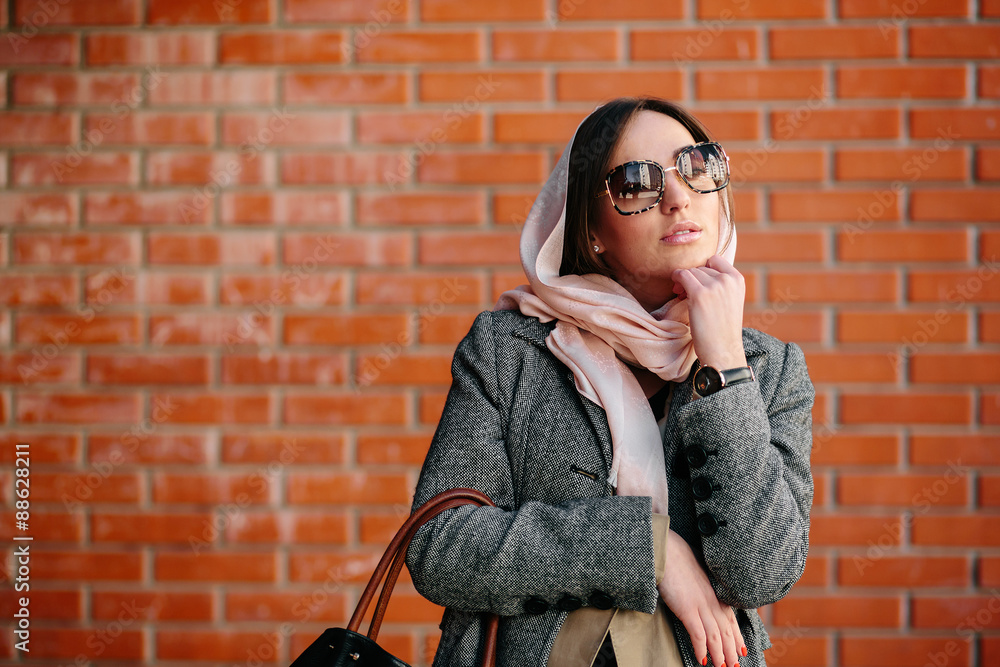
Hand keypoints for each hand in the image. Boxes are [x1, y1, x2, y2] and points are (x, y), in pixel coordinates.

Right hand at [658, 529, 745, 666]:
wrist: (667, 551)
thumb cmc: (678, 558)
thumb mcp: (696, 573)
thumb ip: (702, 587)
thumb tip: (700, 596)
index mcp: (715, 592)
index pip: (731, 619)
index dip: (738, 636)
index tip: (742, 649)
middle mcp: (712, 600)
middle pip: (727, 631)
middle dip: (732, 650)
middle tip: (735, 665)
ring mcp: (701, 605)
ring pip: (716, 636)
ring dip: (720, 654)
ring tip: (722, 666)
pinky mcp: (687, 609)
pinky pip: (698, 635)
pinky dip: (701, 649)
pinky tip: (702, 659)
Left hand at [672, 254, 746, 370]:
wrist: (722, 350)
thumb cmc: (722, 329)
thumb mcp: (730, 300)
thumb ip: (721, 284)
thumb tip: (696, 271)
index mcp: (738, 280)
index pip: (715, 260)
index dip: (703, 269)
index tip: (697, 281)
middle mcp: (727, 280)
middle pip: (700, 267)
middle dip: (692, 278)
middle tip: (686, 292)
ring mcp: (714, 286)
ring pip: (690, 272)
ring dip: (683, 281)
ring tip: (683, 295)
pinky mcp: (699, 294)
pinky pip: (682, 276)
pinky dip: (676, 278)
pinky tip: (676, 289)